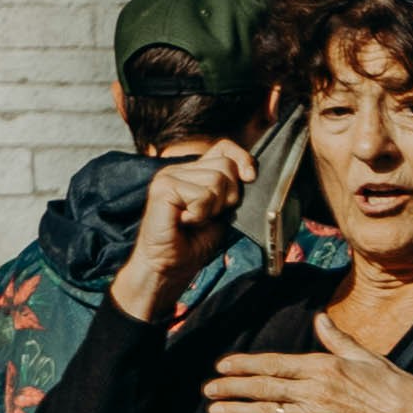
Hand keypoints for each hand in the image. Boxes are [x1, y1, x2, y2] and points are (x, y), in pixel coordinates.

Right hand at [118, 140, 251, 323]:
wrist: (170, 264)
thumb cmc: (194, 241)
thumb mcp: (222, 211)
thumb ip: (231, 190)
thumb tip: (250, 174)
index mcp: (194, 171)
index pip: (224, 147)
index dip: (242, 158)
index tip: (250, 178)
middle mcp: (179, 169)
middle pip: (226, 165)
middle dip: (229, 195)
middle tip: (209, 214)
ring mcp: (168, 176)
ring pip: (216, 180)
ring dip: (213, 208)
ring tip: (195, 219)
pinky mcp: (162, 188)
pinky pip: (202, 196)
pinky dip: (200, 215)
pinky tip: (185, 221)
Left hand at [203, 338, 412, 412]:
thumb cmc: (399, 391)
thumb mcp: (371, 358)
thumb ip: (339, 340)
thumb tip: (320, 319)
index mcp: (325, 368)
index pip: (275, 365)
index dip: (245, 365)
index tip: (223, 365)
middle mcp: (315, 392)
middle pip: (264, 389)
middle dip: (232, 388)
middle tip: (208, 389)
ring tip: (216, 411)